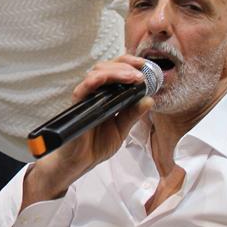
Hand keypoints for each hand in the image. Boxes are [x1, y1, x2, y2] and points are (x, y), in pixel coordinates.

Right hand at [28, 56, 152, 202]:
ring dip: (114, 72)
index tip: (144, 65)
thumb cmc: (97, 145)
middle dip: (125, 65)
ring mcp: (85, 97)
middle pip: (106, 67)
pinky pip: (82, 90)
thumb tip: (149, 99)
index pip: (116, 71)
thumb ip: (133, 114)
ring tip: (131, 77)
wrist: (81, 162)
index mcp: (107, 95)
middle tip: (140, 74)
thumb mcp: (122, 129)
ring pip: (96, 74)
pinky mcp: (77, 106)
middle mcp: (95, 92)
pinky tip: (102, 80)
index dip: (129, 64)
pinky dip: (93, 82)